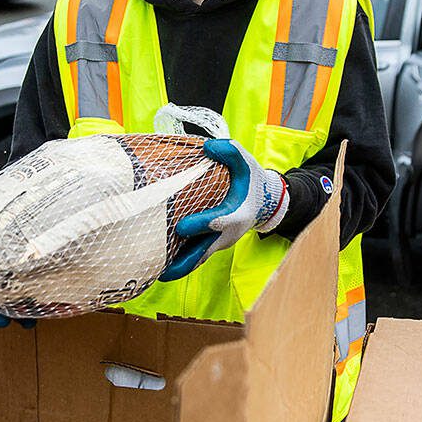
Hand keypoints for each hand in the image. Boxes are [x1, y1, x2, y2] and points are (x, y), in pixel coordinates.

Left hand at [159, 139, 287, 280]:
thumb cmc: (251, 180)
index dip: (201, 225)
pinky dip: (182, 263)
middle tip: (163, 272)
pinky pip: (197, 256)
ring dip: (179, 267)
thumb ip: (231, 152)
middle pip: (205, 252)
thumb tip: (208, 147)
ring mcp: (220, 242)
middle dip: (184, 262)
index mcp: (237, 214)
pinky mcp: (213, 244)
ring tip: (157, 275)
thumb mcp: (246, 162)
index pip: (219, 223)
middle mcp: (228, 233)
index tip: (181, 227)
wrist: (264, 201)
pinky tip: (162, 266)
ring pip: (199, 258)